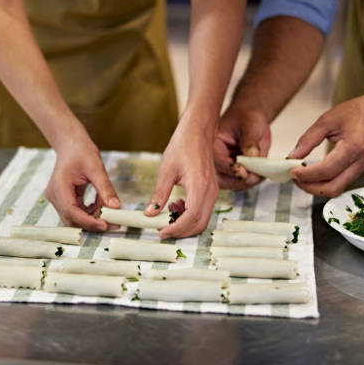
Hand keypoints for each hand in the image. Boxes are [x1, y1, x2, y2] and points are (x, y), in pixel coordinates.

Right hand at [45, 138, 120, 230]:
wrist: (71, 144)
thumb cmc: (81, 151)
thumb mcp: (96, 168)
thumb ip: (105, 188)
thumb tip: (116, 207)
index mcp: (59, 186)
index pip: (71, 211)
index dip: (88, 221)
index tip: (105, 224)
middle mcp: (54, 195)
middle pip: (71, 218)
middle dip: (92, 223)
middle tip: (113, 223)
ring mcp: (57, 198)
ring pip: (74, 218)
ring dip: (92, 218)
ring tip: (110, 212)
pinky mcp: (62, 199)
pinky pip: (76, 211)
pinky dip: (89, 212)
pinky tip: (101, 205)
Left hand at [144, 122, 218, 238]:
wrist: (198, 131)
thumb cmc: (182, 145)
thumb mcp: (166, 169)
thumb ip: (159, 194)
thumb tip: (150, 214)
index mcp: (199, 186)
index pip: (191, 217)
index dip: (177, 229)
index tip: (161, 233)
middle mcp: (210, 192)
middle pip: (200, 224)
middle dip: (181, 232)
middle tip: (163, 230)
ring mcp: (214, 192)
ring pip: (203, 220)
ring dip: (186, 224)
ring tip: (168, 214)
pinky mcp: (212, 190)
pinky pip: (204, 211)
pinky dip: (190, 216)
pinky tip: (176, 205)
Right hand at [213, 102, 270, 189]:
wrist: (251, 119)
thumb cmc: (247, 117)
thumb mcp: (250, 126)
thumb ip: (250, 142)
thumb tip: (252, 158)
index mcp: (212, 143)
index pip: (217, 160)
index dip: (230, 168)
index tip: (244, 172)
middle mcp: (214, 158)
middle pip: (219, 178)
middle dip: (238, 181)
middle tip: (255, 177)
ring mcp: (222, 167)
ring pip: (229, 184)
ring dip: (246, 183)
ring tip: (260, 174)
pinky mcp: (232, 172)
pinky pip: (238, 183)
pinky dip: (251, 182)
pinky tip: (260, 174)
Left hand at [287, 91, 363, 197]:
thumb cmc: (358, 112)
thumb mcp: (327, 120)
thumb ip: (308, 139)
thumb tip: (292, 156)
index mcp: (353, 147)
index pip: (326, 170)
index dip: (306, 175)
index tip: (291, 171)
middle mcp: (360, 162)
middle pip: (332, 188)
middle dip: (309, 187)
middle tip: (294, 177)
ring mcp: (362, 168)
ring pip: (337, 189)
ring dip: (316, 188)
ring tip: (301, 176)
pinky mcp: (359, 170)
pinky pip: (340, 183)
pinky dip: (324, 183)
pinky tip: (313, 174)